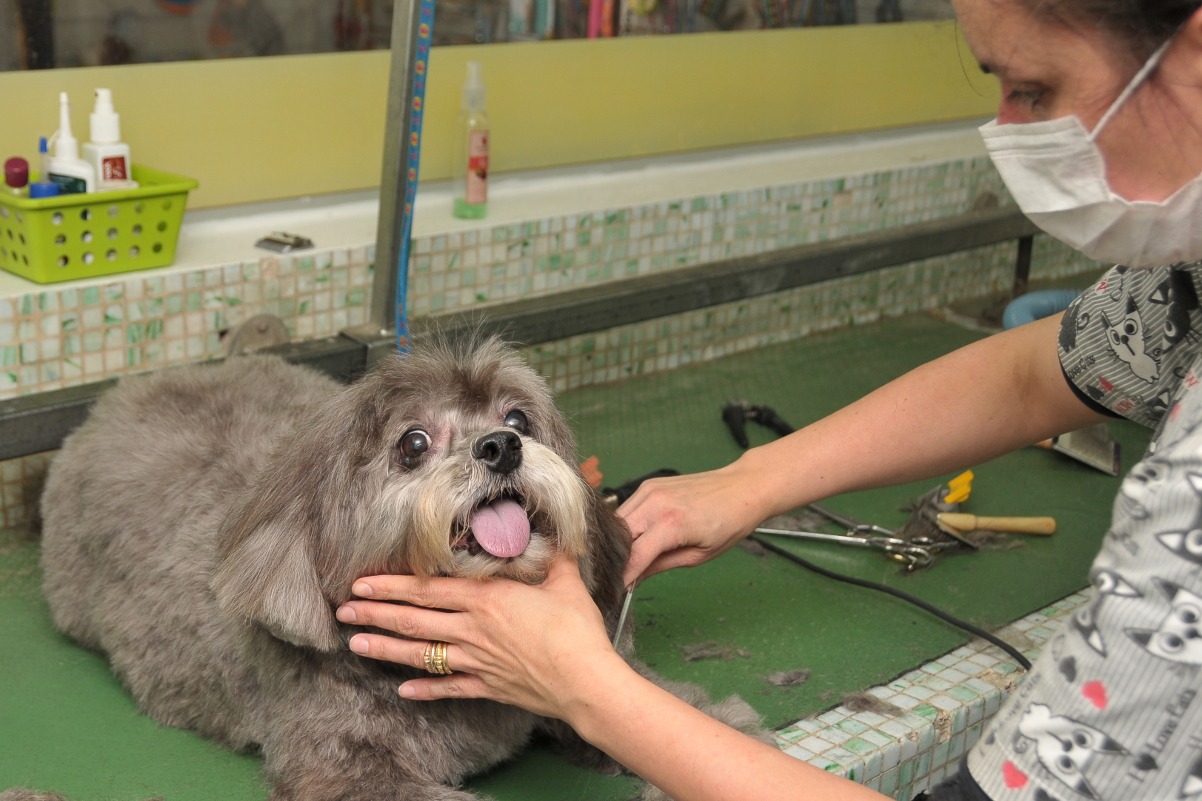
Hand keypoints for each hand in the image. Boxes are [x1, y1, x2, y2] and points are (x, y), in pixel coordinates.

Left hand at [335, 554, 626, 720]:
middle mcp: (472, 630)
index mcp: (486, 599)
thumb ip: (553, 554)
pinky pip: (449, 687)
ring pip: (421, 654)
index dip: (391, 586)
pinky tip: (403, 690)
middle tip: (343, 612)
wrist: (585, 681)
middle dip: (375, 614)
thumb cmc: (576, 630)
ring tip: (355, 646)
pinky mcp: (487, 686)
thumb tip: (556, 528)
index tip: (362, 583)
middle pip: (413, 620)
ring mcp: (476, 661)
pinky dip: (425, 688)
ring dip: (385, 649)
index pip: (427, 589)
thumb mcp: (565, 580)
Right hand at [617, 457, 775, 587]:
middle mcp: (656, 502)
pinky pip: (628, 508)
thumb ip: (661, 566)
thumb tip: (634, 579)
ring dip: (619, 542)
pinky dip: (627, 526)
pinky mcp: (649, 485)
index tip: (616, 592)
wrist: (743, 487)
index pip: (633, 557)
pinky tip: (638, 537)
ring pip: (618, 522)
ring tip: (629, 558)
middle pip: (618, 538)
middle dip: (616, 559)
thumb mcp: (698, 555)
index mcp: (672, 523)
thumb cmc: (729, 522)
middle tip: (620, 578)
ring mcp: (650, 490)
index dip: (622, 577)